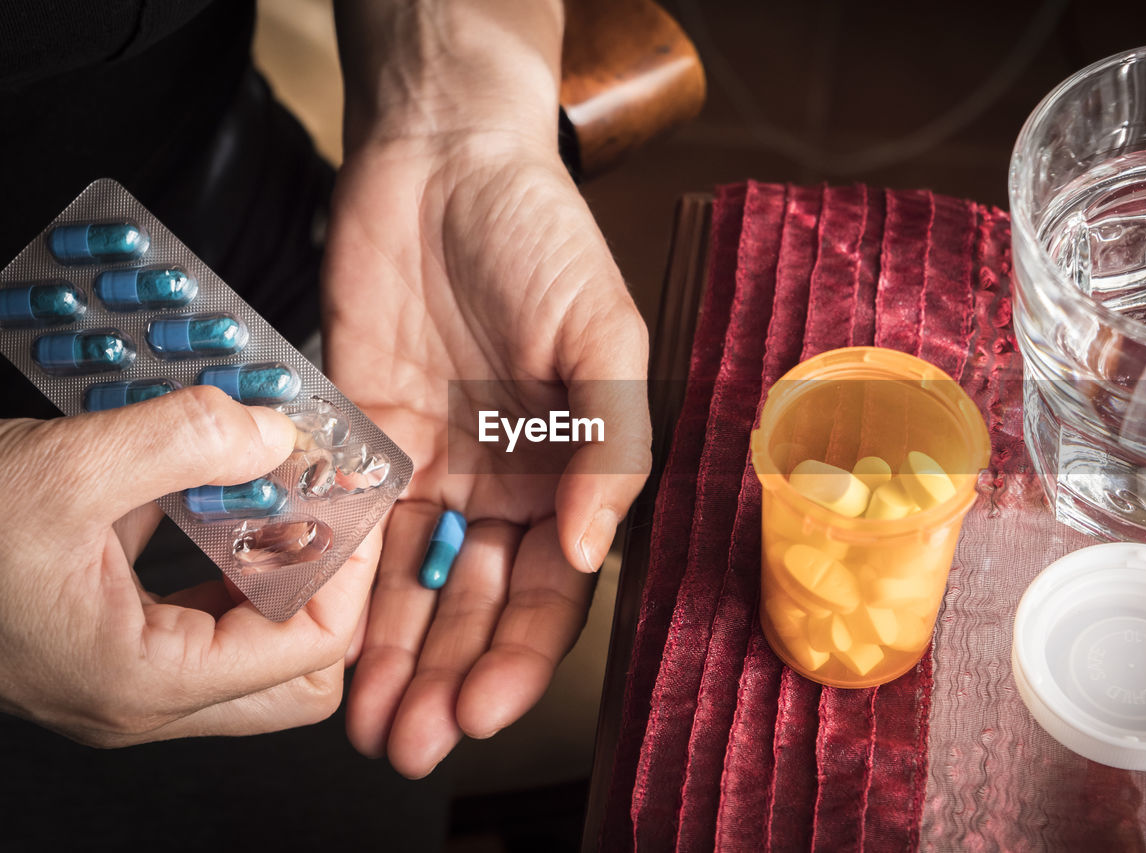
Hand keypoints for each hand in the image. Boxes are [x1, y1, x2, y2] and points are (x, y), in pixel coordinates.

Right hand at [0, 387, 378, 744]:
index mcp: (145, 681)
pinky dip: (227, 551)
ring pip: (257, 641)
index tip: (354, 494)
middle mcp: (146, 696)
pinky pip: (204, 608)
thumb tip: (280, 432)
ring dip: (279, 563)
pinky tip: (210, 489)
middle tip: (324, 502)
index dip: (350, 568)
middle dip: (329, 581)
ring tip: (276, 485)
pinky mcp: (113, 641)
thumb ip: (182, 441)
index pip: (311, 650)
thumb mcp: (61, 471)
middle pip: (299, 669)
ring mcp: (129, 676)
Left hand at [322, 138, 650, 776]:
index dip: (521, 656)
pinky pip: (349, 525)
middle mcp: (500, 484)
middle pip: (476, 605)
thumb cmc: (544, 238)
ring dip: (390, 659)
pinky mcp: (361, 439)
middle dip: (447, 678)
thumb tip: (594, 551)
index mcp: (570, 472)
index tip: (483, 710)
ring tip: (368, 728)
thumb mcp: (605, 335)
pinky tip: (320, 640)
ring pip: (409, 585)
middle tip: (412, 745)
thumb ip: (610, 444)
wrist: (443, 161)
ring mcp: (429, 467)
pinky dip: (337, 585)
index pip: (554, 590)